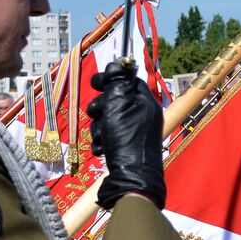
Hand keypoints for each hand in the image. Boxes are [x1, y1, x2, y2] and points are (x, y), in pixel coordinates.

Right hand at [87, 60, 165, 209]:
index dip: (109, 79)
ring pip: (108, 119)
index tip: (95, 82)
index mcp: (145, 102)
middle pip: (114, 100)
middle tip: (99, 115)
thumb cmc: (127, 138)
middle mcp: (142, 115)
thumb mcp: (120, 104)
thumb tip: (120, 61)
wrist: (131, 178)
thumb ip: (118, 82)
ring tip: (104, 137)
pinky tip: (104, 149)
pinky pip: (108, 137)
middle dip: (101, 107)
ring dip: (100, 127)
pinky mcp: (126, 147)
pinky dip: (103, 141)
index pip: (126, 80)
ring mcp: (135, 132)